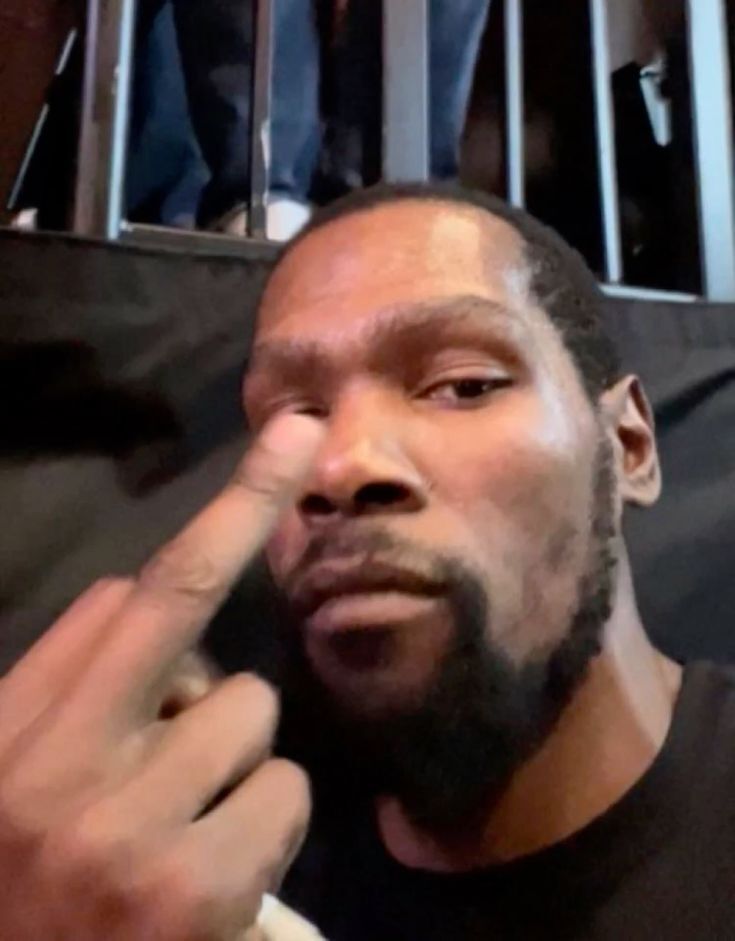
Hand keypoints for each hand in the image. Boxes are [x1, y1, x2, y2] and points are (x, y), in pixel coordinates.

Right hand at [0, 416, 323, 940]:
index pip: (123, 597)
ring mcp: (122, 830)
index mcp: (8, 733)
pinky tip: (218, 877)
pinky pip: (281, 792)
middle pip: (180, 598)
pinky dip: (266, 823)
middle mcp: (52, 767)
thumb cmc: (29, 890)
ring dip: (236, 755)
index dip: (215, 517)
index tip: (280, 443)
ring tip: (189, 824)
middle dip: (249, 501)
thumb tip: (129, 593)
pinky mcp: (191, 892)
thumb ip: (61, 687)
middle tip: (295, 430)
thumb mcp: (13, 780)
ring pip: (248, 711)